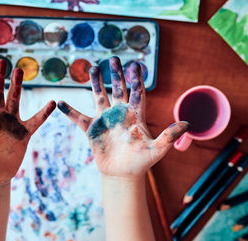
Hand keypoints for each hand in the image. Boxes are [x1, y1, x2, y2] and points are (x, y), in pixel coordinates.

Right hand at [58, 56, 187, 178]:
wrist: (123, 174)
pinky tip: (60, 102)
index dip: (136, 79)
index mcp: (136, 115)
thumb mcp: (157, 150)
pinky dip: (69, 111)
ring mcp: (105, 120)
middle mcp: (120, 114)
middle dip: (116, 74)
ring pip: (99, 97)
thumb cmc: (141, 162)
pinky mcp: (92, 130)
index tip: (135, 64)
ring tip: (93, 68)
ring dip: (96, 83)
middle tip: (114, 59)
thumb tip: (188, 124)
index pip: (137, 92)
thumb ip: (169, 136)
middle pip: (118, 89)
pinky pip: (78, 118)